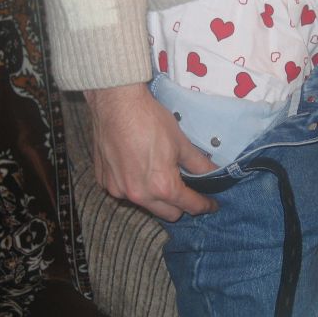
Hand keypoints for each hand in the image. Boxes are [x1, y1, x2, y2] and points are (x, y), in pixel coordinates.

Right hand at [84, 83, 218, 221]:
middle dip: (180, 205)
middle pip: (168, 213)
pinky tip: (136, 167)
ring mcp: (118, 190)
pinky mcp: (104, 181)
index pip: (190, 206)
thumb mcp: (180, 142)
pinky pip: (124, 192)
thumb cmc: (149, 119)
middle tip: (186, 188)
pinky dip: (134, 185)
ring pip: (145, 204)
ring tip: (158, 174)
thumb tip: (214, 174)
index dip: (204, 205)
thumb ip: (199, 164)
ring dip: (155, 196)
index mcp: (162, 186)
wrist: (115, 103)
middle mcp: (139, 195)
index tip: (210, 204)